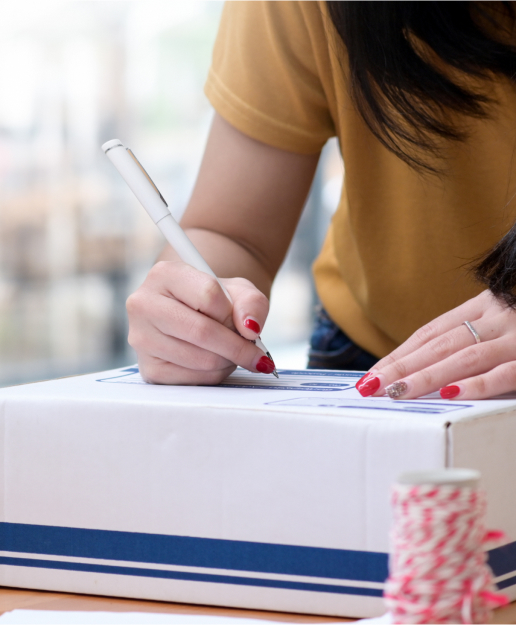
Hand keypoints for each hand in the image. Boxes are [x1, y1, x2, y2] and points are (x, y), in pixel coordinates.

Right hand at [126, 261, 273, 384]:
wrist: (193, 314)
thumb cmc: (215, 300)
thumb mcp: (239, 291)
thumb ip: (251, 303)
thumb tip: (251, 329)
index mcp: (164, 274)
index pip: (208, 295)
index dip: (232, 313)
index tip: (243, 323)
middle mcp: (144, 304)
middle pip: (202, 331)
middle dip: (237, 346)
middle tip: (255, 353)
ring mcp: (141, 339)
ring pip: (201, 359)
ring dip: (228, 361)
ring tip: (231, 353)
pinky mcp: (148, 369)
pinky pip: (193, 379)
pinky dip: (215, 375)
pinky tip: (216, 362)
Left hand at [356, 290, 515, 399]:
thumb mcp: (498, 324)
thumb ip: (468, 338)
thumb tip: (420, 366)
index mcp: (484, 305)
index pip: (431, 332)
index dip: (399, 354)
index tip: (372, 374)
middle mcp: (498, 317)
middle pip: (440, 344)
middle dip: (402, 367)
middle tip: (371, 387)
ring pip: (465, 357)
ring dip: (427, 377)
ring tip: (396, 393)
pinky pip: (504, 373)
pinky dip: (476, 385)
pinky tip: (449, 394)